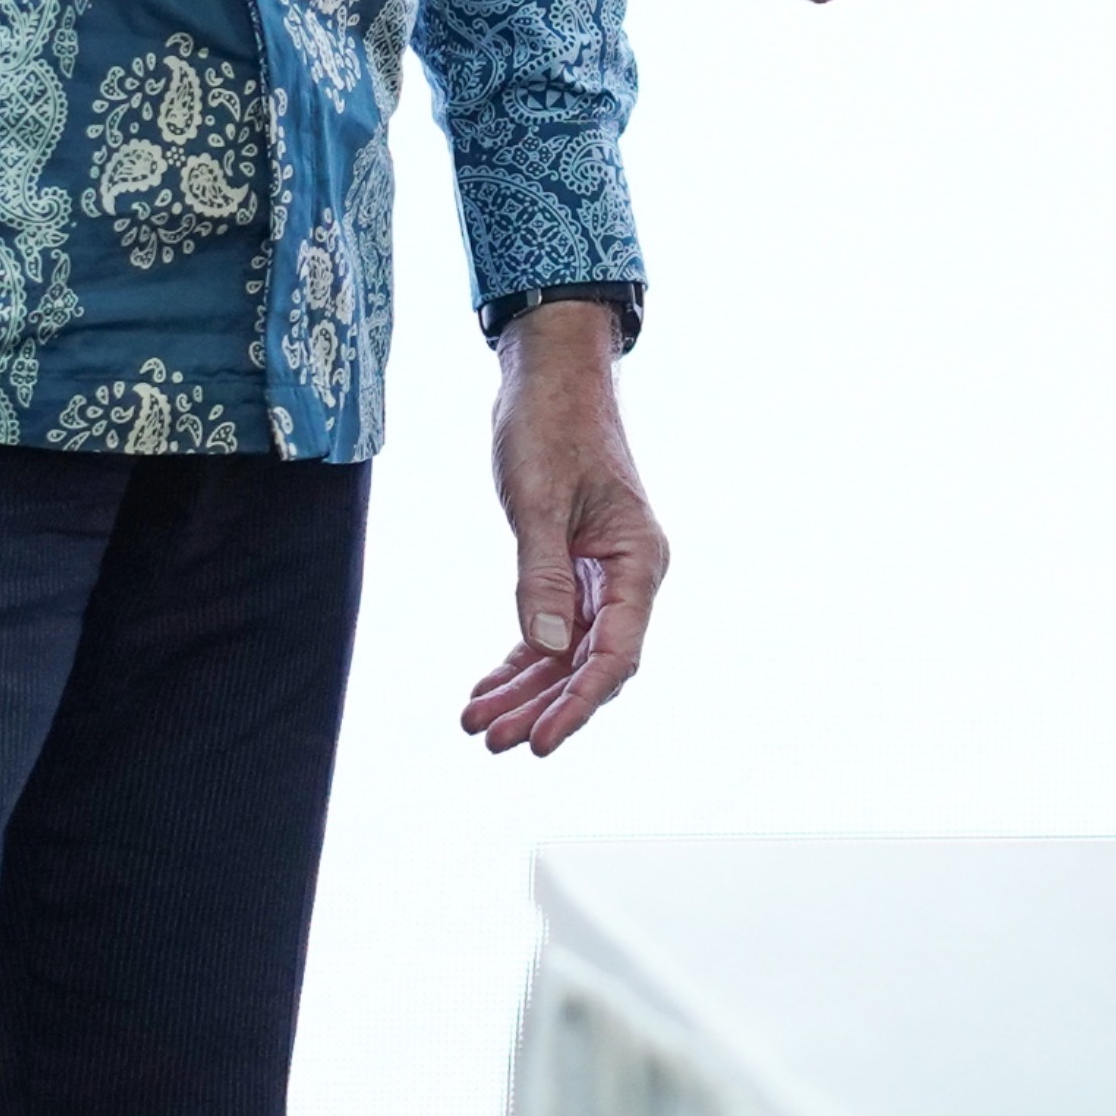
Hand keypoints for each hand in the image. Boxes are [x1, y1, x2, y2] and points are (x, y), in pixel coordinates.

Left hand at [462, 301, 663, 757]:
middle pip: (590, 663)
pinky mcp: (571, 567)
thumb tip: (544, 650)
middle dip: (543, 706)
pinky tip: (486, 689)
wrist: (549, 375)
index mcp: (638, 560)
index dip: (578, 702)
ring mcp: (600, 574)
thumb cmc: (553, 424)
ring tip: (477, 724)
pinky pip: (549, 629)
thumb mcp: (540, 500)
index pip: (615, 653)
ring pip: (566, 653)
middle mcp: (627, 575)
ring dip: (525, 691)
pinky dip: (519, 661)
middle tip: (492, 740)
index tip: (540, 741)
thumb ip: (542, 576)